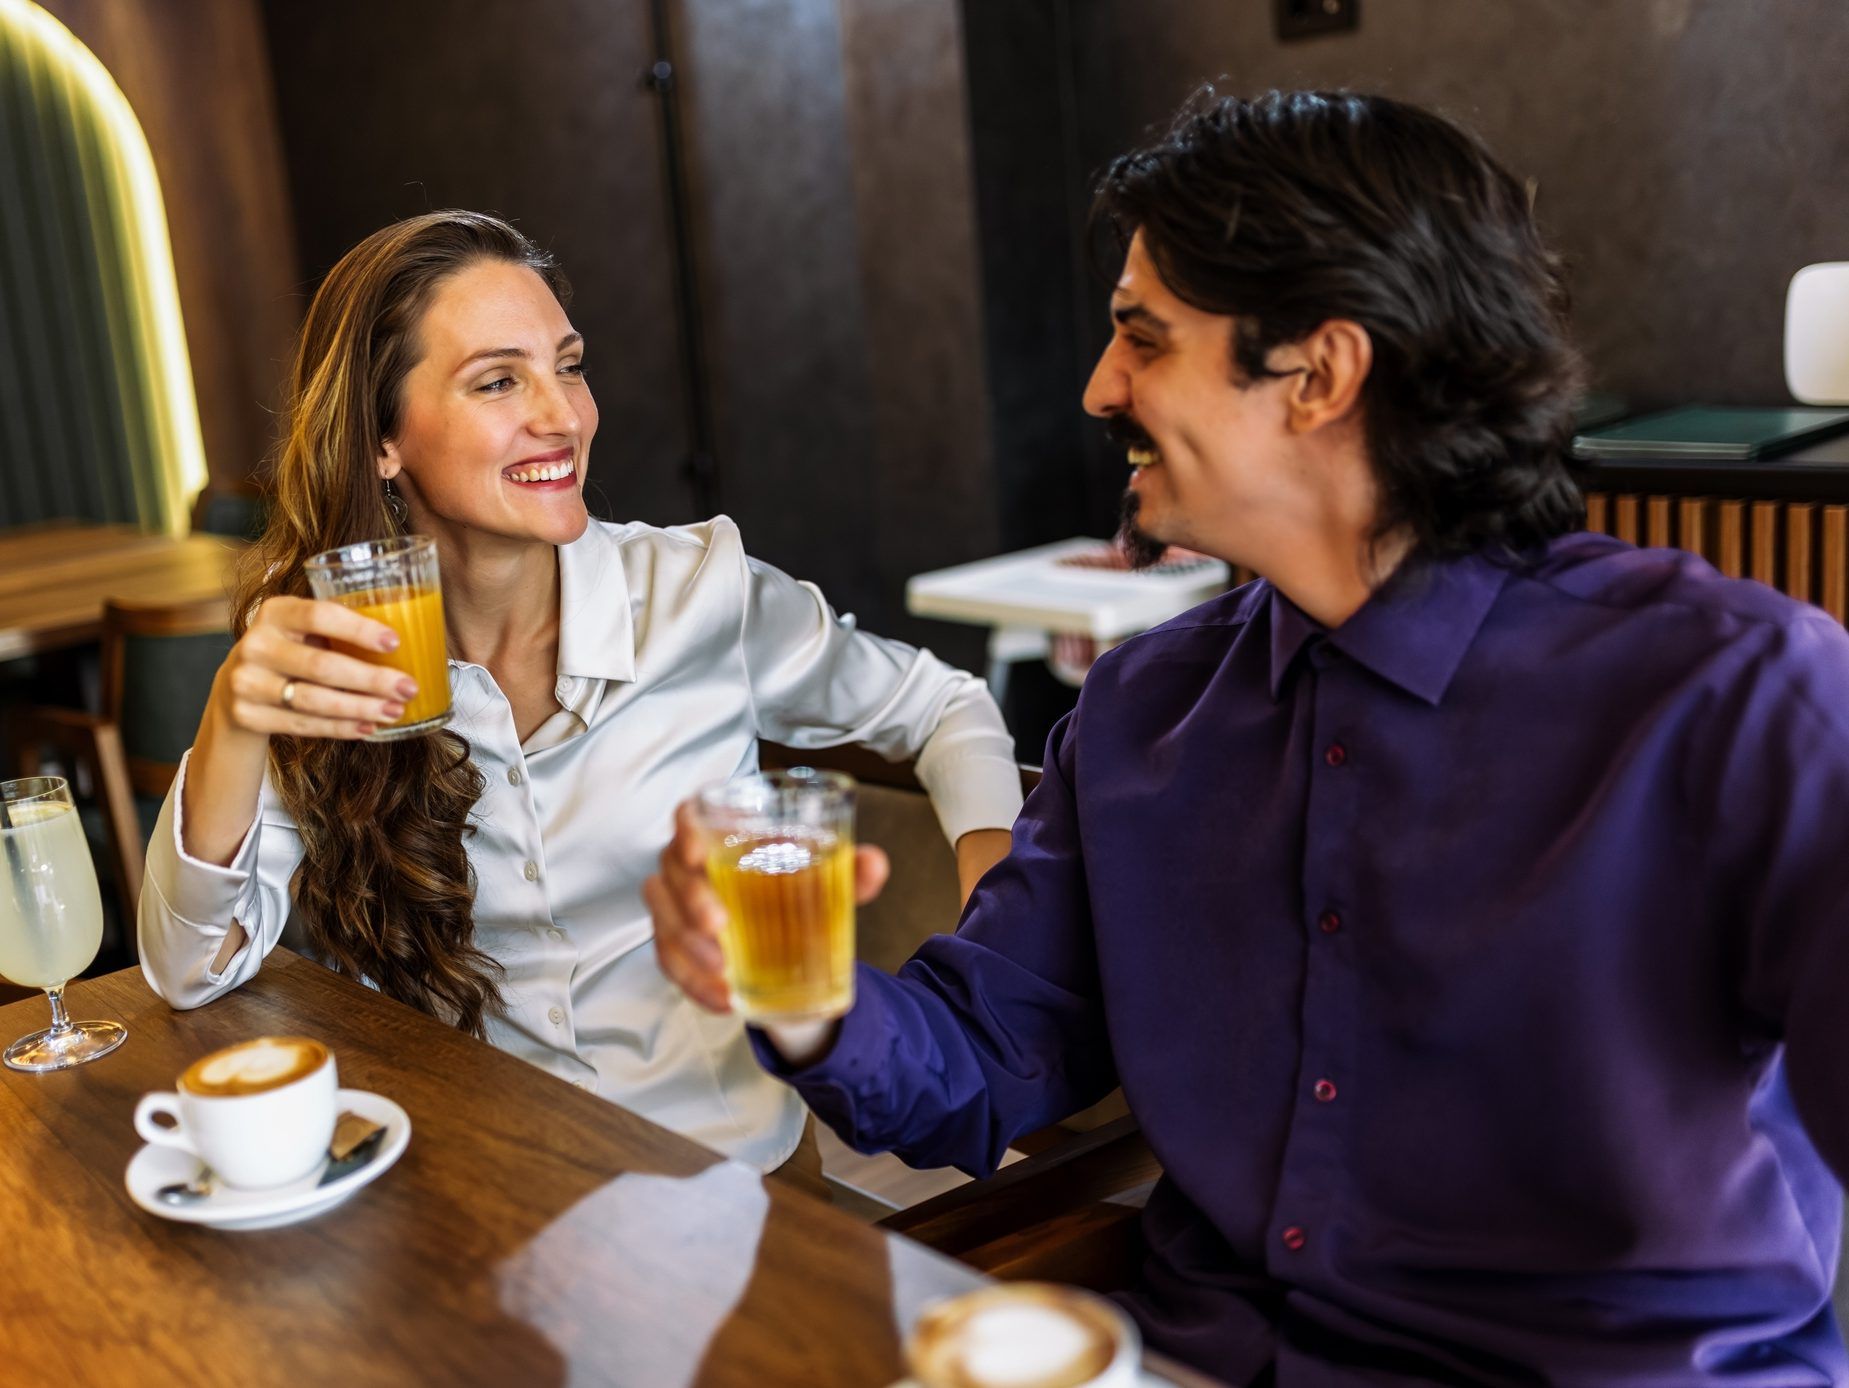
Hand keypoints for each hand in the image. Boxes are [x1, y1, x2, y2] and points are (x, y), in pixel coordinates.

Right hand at [215, 595, 417, 740]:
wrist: (237, 686)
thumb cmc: (292, 651)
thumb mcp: (304, 631)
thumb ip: (339, 631)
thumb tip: (410, 645)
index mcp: (275, 611)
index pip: (319, 615)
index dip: (358, 629)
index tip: (395, 642)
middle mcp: (256, 644)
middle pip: (321, 665)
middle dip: (371, 680)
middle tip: (408, 688)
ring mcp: (247, 682)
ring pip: (314, 700)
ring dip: (360, 708)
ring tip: (393, 710)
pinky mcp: (248, 715)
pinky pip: (303, 725)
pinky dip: (340, 728)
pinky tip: (367, 726)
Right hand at [646, 799, 889, 1013]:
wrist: (788, 931)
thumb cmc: (794, 887)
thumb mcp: (829, 878)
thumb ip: (852, 869)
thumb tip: (874, 864)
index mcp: (722, 834)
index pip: (689, 817)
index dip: (685, 829)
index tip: (698, 852)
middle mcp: (690, 866)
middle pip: (671, 872)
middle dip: (689, 900)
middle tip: (718, 925)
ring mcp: (677, 906)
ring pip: (663, 920)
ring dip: (688, 947)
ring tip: (724, 970)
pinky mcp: (677, 944)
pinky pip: (671, 963)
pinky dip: (694, 983)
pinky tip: (723, 998)